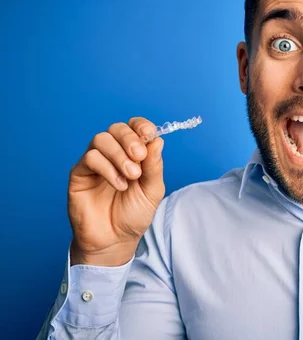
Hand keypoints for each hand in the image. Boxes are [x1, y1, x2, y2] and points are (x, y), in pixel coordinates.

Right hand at [68, 117, 164, 266]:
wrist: (115, 240)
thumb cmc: (134, 215)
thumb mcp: (152, 190)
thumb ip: (154, 166)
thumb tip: (157, 140)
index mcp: (132, 154)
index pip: (134, 127)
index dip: (141, 125)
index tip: (149, 133)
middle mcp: (113, 154)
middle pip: (117, 128)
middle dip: (130, 138)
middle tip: (139, 156)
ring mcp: (95, 163)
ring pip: (101, 139)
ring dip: (119, 154)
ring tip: (131, 175)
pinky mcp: (80, 174)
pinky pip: (90, 158)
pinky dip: (107, 168)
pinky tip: (119, 185)